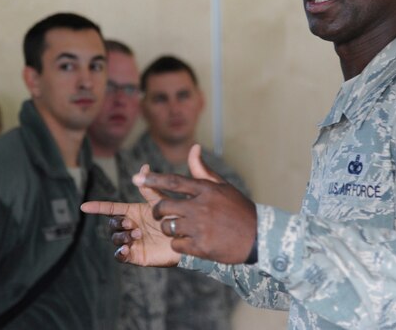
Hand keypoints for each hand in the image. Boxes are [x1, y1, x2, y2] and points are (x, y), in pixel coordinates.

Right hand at [81, 165, 179, 266]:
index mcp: (133, 212)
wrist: (188, 239)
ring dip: (122, 236)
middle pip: (112, 223)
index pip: (110, 209)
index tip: (84, 206)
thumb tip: (144, 167)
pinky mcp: (137, 256)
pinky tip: (126, 249)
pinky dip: (120, 253)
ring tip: (138, 234)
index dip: (97, 207)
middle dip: (118, 223)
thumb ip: (151, 187)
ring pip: (115, 239)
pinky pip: (120, 256)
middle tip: (131, 224)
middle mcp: (130, 227)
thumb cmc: (175, 217)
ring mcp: (132, 242)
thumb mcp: (162, 201)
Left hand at [137, 144, 256, 264]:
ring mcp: (200, 227)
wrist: (259, 237)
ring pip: (168, 226)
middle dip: (157, 211)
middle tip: (158, 214)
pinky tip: (187, 243)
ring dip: (168, 228)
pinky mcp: (201, 246)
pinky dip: (178, 244)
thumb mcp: (223, 187)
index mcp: (205, 190)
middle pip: (164, 206)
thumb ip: (203, 170)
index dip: (153, 179)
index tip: (136, 179)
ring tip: (177, 229)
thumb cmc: (239, 209)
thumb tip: (193, 148)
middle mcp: (201, 207)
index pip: (173, 181)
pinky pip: (177, 244)